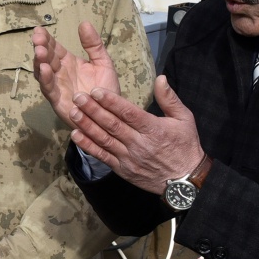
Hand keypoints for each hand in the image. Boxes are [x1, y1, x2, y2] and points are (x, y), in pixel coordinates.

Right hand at [33, 21, 121, 125]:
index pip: (54, 48)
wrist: (112, 115)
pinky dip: (46, 79)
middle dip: (40, 48)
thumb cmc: (106, 90)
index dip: (46, 39)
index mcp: (69, 62)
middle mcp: (60, 74)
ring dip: (39, 62)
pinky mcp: (58, 102)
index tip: (40, 29)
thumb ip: (94, 45)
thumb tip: (84, 22)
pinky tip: (45, 69)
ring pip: (43, 73)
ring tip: (40, 51)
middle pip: (45, 58)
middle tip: (38, 38)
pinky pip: (49, 89)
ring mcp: (57, 87)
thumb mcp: (103, 63)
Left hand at [69, 75, 205, 194]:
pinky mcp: (122, 169)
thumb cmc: (185, 145)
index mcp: (153, 129)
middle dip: (93, 110)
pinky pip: (102, 156)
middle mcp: (139, 143)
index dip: (111, 101)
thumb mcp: (184, 119)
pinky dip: (88, 146)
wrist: (185, 180)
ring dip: (87, 126)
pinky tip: (76, 135)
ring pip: (104, 139)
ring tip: (73, 112)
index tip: (96, 91)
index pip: (128, 113)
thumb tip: (161, 77)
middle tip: (78, 97)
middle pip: (112, 124)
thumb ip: (170, 98)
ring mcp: (129, 158)